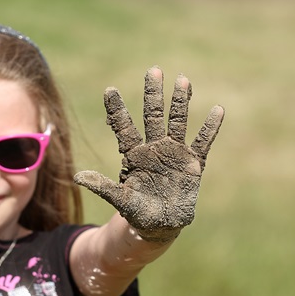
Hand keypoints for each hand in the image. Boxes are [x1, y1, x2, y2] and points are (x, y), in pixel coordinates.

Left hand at [74, 66, 223, 242]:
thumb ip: (102, 187)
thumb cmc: (137, 211)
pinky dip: (209, 128)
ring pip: (177, 121)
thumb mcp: (119, 199)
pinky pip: (202, 142)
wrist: (160, 225)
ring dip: (180, 102)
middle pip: (152, 116)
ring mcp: (174, 153)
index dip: (117, 110)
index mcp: (133, 155)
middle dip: (153, 94)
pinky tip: (217, 110)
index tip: (109, 90)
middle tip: (153, 70)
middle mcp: (153, 148)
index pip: (123, 127)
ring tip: (182, 79)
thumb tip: (77, 177)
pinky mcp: (193, 163)